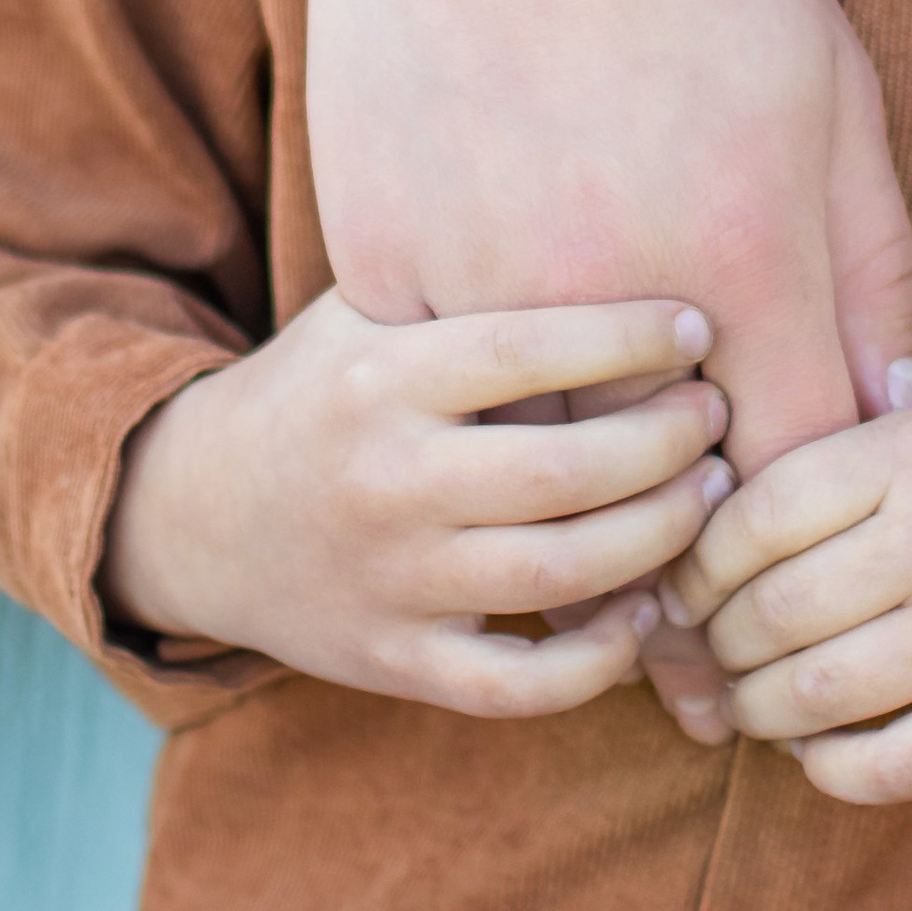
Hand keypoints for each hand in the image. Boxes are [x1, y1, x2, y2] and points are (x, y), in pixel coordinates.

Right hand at [104, 293, 731, 714]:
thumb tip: (612, 226)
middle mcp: (386, 480)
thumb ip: (464, 289)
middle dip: (666, 441)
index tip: (695, 327)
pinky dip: (597, 661)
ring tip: (708, 493)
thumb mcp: (365, 317)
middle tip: (717, 415)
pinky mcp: (396, 662)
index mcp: (380, 379)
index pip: (523, 350)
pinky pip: (518, 685)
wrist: (194, 516)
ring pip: (558, 573)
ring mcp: (392, 580)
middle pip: (562, 470)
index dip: (625, 339)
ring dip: (659, 536)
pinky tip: (644, 612)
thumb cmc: (321, 393)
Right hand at [303, 0, 911, 476]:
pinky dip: (479, 350)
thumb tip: (888, 401)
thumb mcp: (828, 78)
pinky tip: (498, 257)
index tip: (800, 455)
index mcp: (746, 251)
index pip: (801, 469)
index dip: (811, 487)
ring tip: (598, 343)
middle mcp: (613, 294)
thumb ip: (871, 259)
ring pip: (541, 450)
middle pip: (667, 480)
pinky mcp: (380, 266)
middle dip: (700, 468)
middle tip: (699, 408)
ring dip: (580, 426)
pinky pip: (443, 375)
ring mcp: (482, 289)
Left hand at [663, 398, 911, 803]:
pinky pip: (885, 769)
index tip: (688, 586)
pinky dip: (826, 769)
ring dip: (756, 711)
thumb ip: (825, 467)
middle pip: (772, 612)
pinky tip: (816, 747)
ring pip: (813, 696)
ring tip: (752, 700)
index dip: (697, 564)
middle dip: (717, 646)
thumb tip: (689, 521)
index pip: (753, 514)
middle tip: (711, 653)